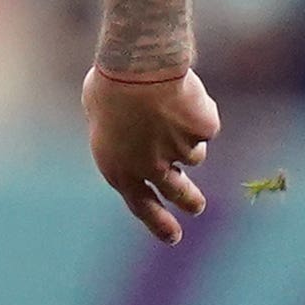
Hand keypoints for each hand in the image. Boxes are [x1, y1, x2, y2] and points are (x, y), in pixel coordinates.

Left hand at [80, 67, 220, 244]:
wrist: (136, 66)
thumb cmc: (110, 84)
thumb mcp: (101, 115)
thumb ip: (118, 135)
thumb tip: (129, 136)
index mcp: (119, 169)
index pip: (141, 206)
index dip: (158, 224)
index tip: (173, 238)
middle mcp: (151, 169)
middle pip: (180, 194)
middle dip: (190, 202)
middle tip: (196, 206)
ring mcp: (180, 152)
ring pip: (193, 152)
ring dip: (187, 138)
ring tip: (169, 110)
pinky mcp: (202, 132)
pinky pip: (204, 125)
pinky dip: (196, 111)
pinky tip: (179, 93)